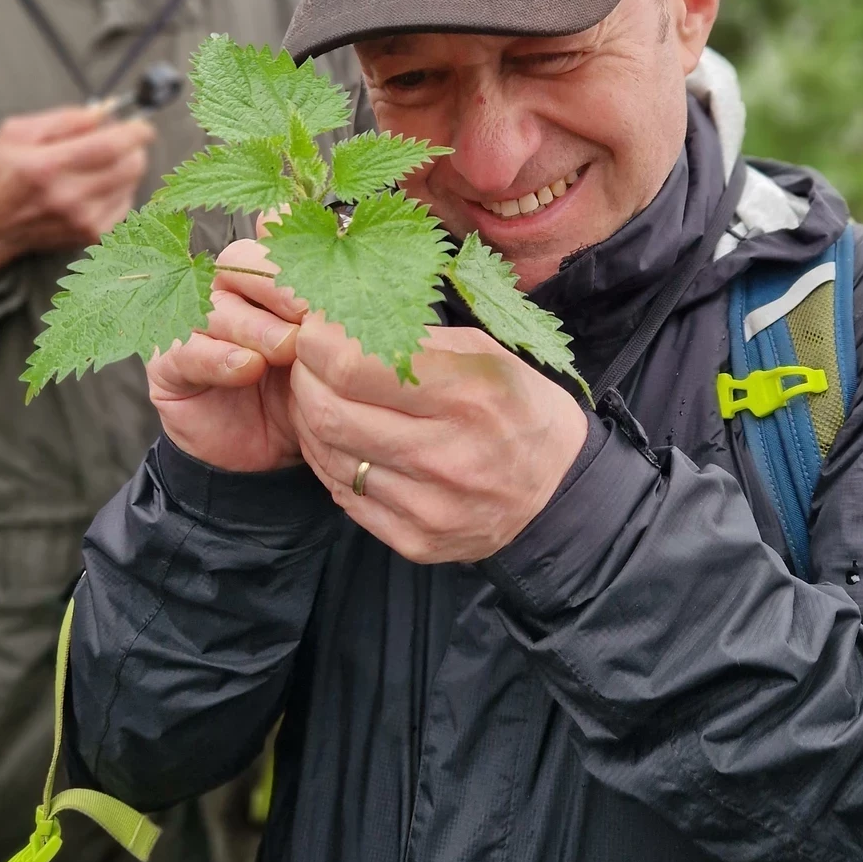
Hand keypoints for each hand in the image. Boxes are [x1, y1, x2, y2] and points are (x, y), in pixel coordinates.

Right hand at [0, 104, 155, 275]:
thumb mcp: (16, 133)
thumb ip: (63, 120)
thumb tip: (103, 114)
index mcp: (47, 167)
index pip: (110, 147)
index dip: (135, 133)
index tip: (143, 126)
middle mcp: (69, 197)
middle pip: (129, 167)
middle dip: (133, 148)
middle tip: (118, 139)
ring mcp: (83, 221)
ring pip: (131, 185)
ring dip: (125, 168)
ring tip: (99, 164)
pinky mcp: (91, 236)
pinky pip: (125, 205)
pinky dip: (120, 190)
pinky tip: (98, 186)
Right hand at [146, 239, 306, 471]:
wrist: (270, 455)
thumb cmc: (301, 392)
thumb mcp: (320, 352)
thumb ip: (321, 311)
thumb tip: (337, 271)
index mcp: (261, 281)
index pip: (267, 247)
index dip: (292, 259)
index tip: (326, 288)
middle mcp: (222, 294)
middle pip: (237, 266)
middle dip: (276, 289)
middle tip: (307, 319)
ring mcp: (189, 326)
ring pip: (214, 308)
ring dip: (254, 328)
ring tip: (285, 351)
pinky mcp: (167, 364)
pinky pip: (186, 351)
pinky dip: (219, 359)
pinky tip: (248, 369)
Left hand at [287, 319, 588, 562]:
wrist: (557, 491)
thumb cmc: (517, 406)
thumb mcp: (485, 353)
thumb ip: (414, 339)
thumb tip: (339, 321)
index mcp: (468, 393)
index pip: (354, 367)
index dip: (318, 344)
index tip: (314, 330)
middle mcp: (448, 454)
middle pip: (331, 414)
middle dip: (305, 380)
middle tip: (307, 364)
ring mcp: (430, 505)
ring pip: (330, 457)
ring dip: (311, 421)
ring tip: (320, 398)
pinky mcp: (417, 540)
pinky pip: (345, 497)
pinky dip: (331, 463)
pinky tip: (342, 442)